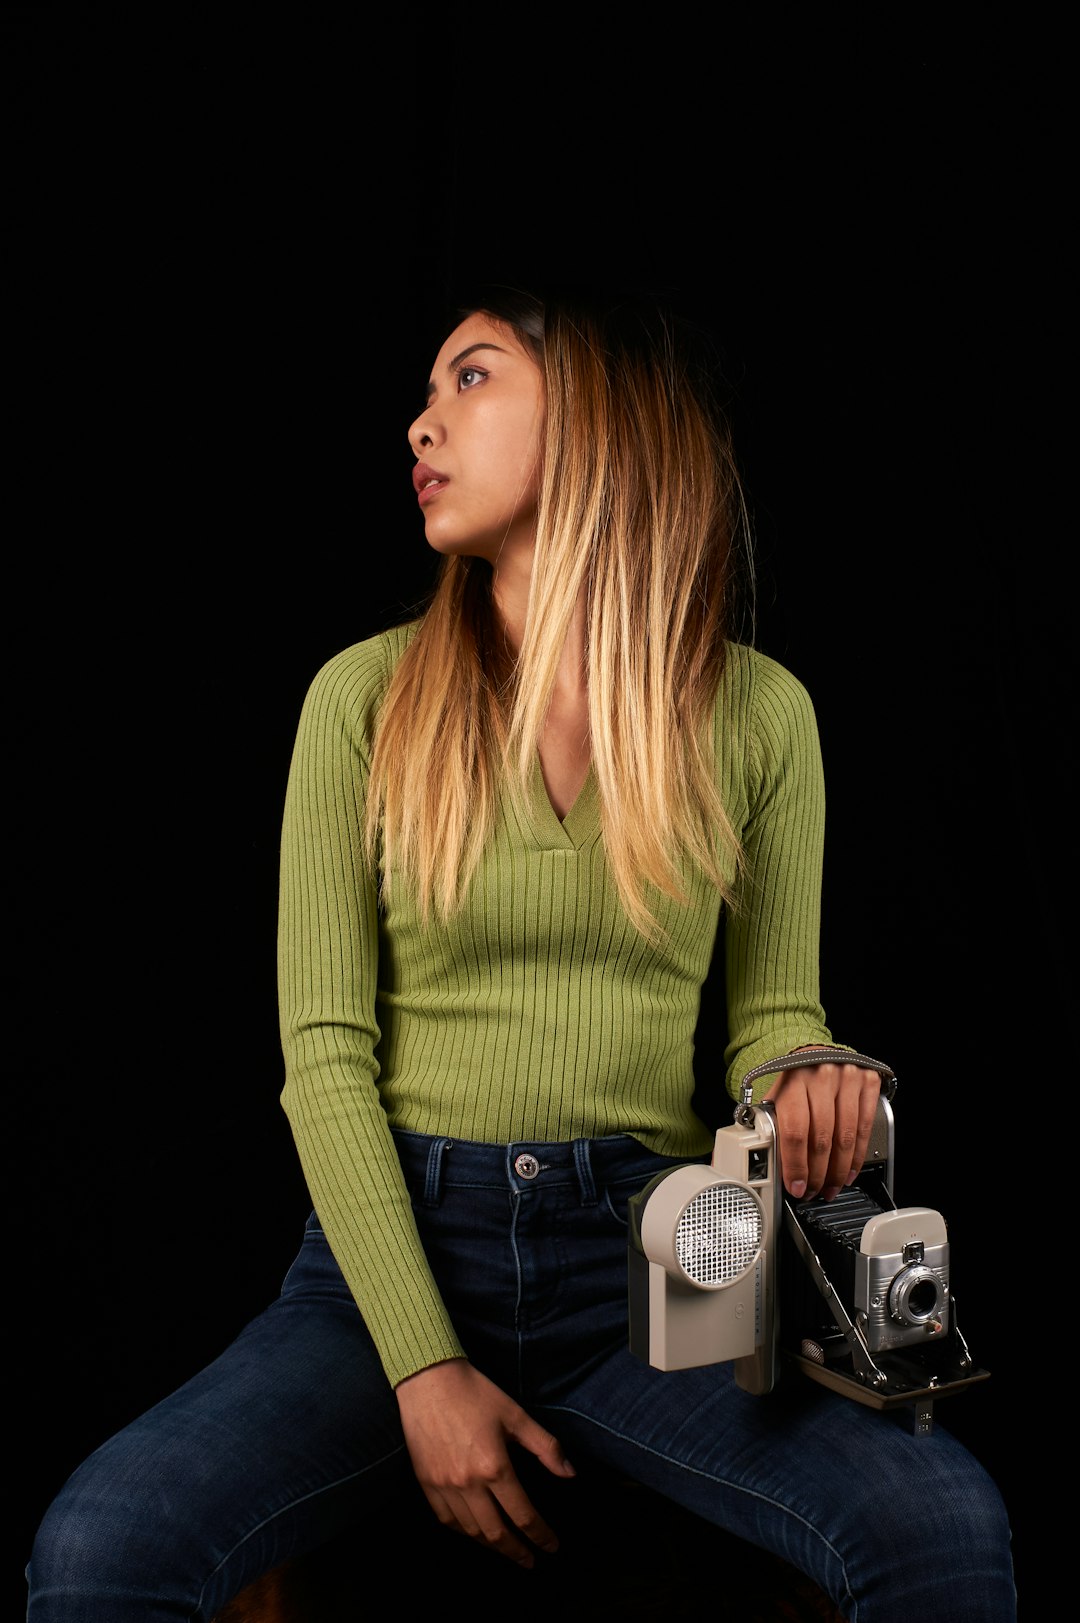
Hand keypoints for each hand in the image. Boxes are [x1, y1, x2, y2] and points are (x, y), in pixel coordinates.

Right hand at [394, 1358, 575, 1567]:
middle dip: (516, 1551)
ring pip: (470, 1531)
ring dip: (490, 1545)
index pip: (523, 1515)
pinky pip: (445, 1519)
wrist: (428, 1378)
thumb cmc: (475, 1392)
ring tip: (505, 1548)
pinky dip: (462, 1531)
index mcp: (494, 1467)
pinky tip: (473, 1531)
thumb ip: (546, 1447)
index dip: (540, 1535)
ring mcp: (443, 1485)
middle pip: (496, 1532)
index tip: (552, 1547)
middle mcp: (468, 1483)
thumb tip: (570, 1474)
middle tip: (530, 1561)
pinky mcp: (425, 1481)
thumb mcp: (516, 1415)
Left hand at [764, 1059, 879, 1200]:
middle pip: (822, 1138)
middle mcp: (821, 1076)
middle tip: (813, 1192)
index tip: (796, 1186)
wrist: (817, 1050)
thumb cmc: (794, 1079)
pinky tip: (848, 1171)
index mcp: (793, 1081)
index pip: (795, 1131)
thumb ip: (772, 1125)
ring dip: (838, 1171)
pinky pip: (864, 1129)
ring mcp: (847, 1078)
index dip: (796, 1165)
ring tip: (831, 1187)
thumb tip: (764, 1162)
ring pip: (845, 1138)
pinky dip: (857, 1156)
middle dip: (818, 1174)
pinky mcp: (868, 1081)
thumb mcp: (777, 1096)